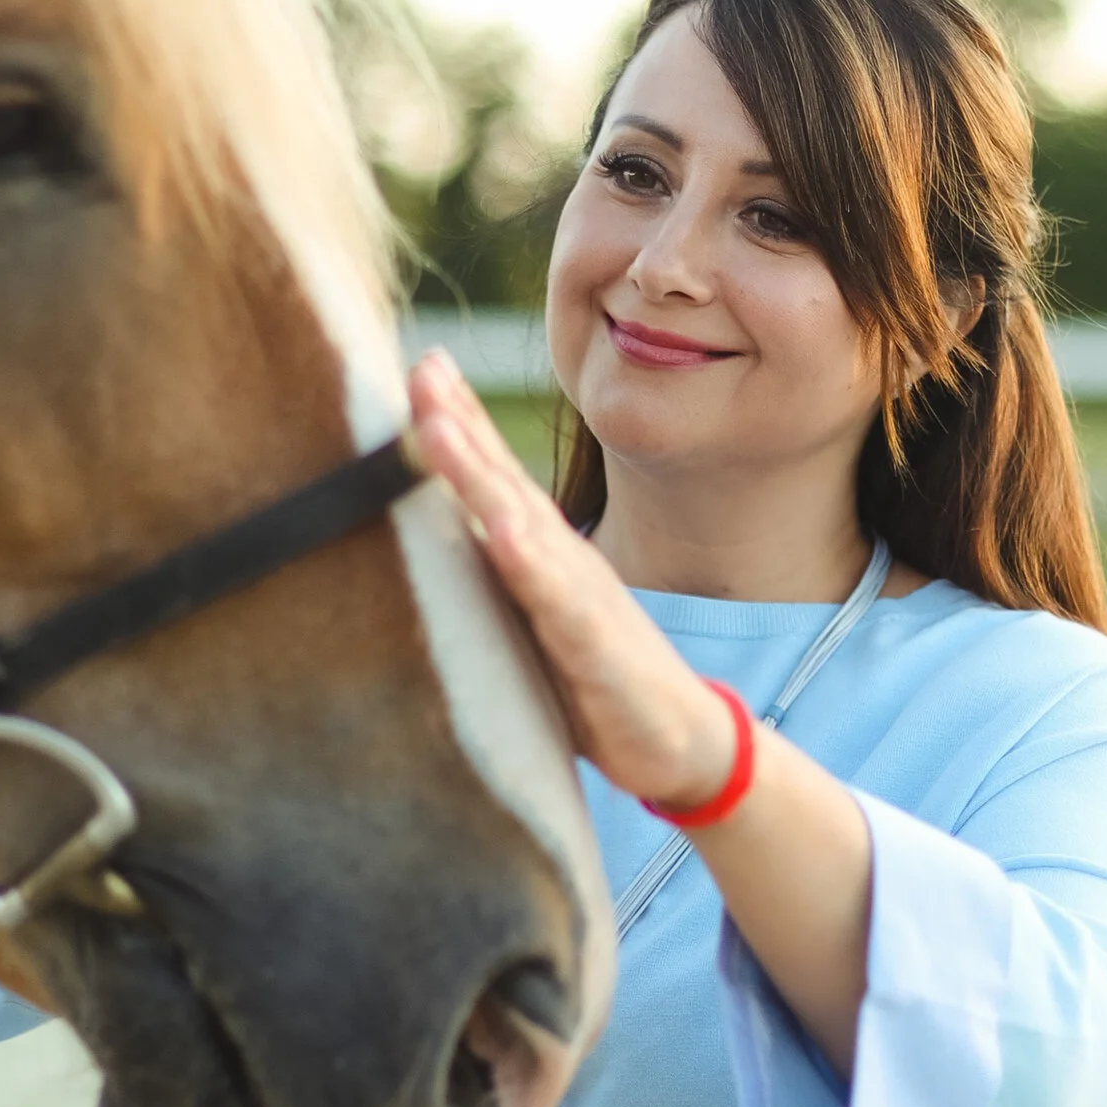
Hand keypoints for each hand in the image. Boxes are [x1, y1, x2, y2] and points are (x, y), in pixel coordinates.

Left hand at [406, 354, 739, 809]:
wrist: (683, 742)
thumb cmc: (597, 682)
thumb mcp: (533, 622)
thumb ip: (493, 585)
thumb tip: (433, 557)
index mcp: (542, 556)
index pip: (494, 478)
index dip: (459, 421)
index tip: (423, 364)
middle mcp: (562, 562)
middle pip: (503, 482)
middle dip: (460, 423)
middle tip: (423, 367)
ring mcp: (582, 600)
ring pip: (523, 526)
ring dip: (479, 475)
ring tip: (437, 427)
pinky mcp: (597, 650)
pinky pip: (560, 603)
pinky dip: (531, 566)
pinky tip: (503, 534)